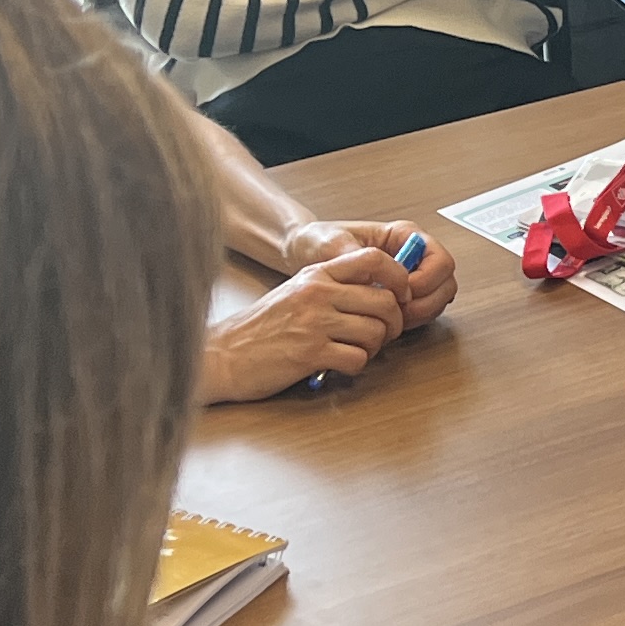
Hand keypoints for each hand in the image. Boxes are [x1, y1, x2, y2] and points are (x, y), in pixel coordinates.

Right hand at [199, 250, 408, 401]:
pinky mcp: (311, 353)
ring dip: (373, 347)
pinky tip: (339, 364)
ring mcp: (314, 323)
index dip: (398, 277)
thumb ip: (334, 287)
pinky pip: (358, 359)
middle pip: (385, 301)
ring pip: (376, 332)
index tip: (401, 296)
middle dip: (392, 323)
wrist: (224, 354)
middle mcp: (318, 293)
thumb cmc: (262, 327)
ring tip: (355, 350)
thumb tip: (382, 293)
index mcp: (316, 274)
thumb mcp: (296, 292)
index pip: (373, 259)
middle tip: (381, 335)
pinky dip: (356, 366)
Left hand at [281, 216, 457, 325]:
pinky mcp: (402, 298)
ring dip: (419, 315)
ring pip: (438, 302)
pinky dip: (411, 322)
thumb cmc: (319, 241)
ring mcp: (411, 278)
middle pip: (446, 284)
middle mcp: (414, 257)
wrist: (304, 254)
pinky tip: (387, 322)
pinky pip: (422, 314)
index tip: (402, 292)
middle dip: (426, 302)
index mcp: (405, 236)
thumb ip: (356, 255)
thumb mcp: (332, 243)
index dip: (427, 280)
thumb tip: (376, 270)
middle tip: (398, 311)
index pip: (440, 259)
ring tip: (390, 318)